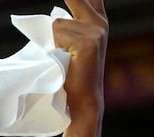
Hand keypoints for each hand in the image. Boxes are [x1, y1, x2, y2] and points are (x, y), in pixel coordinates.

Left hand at [52, 0, 107, 123]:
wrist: (83, 101)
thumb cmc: (72, 74)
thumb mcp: (71, 44)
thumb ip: (68, 25)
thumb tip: (55, 18)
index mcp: (98, 21)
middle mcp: (100, 23)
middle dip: (65, 19)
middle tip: (65, 43)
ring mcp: (97, 32)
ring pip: (58, 24)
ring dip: (53, 41)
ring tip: (64, 58)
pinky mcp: (89, 43)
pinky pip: (59, 33)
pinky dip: (56, 48)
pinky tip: (67, 61)